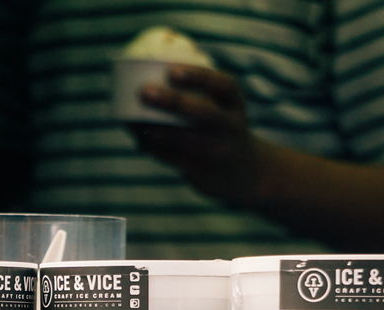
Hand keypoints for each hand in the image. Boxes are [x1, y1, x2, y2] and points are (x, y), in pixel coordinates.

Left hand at [127, 64, 267, 206]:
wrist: (243, 171)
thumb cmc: (220, 128)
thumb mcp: (223, 107)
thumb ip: (198, 89)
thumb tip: (150, 62)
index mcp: (235, 105)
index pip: (223, 85)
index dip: (198, 77)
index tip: (171, 71)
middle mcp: (232, 127)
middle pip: (205, 113)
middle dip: (173, 102)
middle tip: (145, 92)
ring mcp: (220, 152)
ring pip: (189, 141)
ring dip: (161, 132)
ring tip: (140, 124)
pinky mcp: (205, 172)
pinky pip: (177, 161)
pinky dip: (157, 150)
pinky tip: (140, 140)